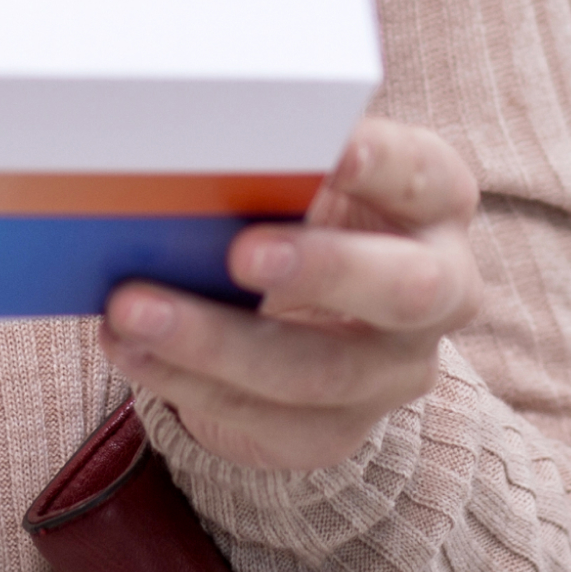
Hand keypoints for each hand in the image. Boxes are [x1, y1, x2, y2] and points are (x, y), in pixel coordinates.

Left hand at [100, 116, 481, 473]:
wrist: (309, 318)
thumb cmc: (301, 213)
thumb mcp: (304, 178)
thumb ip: (274, 161)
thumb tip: (191, 142)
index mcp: (434, 202)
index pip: (426, 176)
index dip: (385, 164)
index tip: (335, 148)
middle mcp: (439, 290)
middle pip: (406, 289)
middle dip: (324, 270)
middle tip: (240, 252)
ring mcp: (395, 371)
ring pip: (318, 371)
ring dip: (217, 342)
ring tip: (133, 310)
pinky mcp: (337, 430)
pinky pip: (265, 419)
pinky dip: (186, 383)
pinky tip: (131, 350)